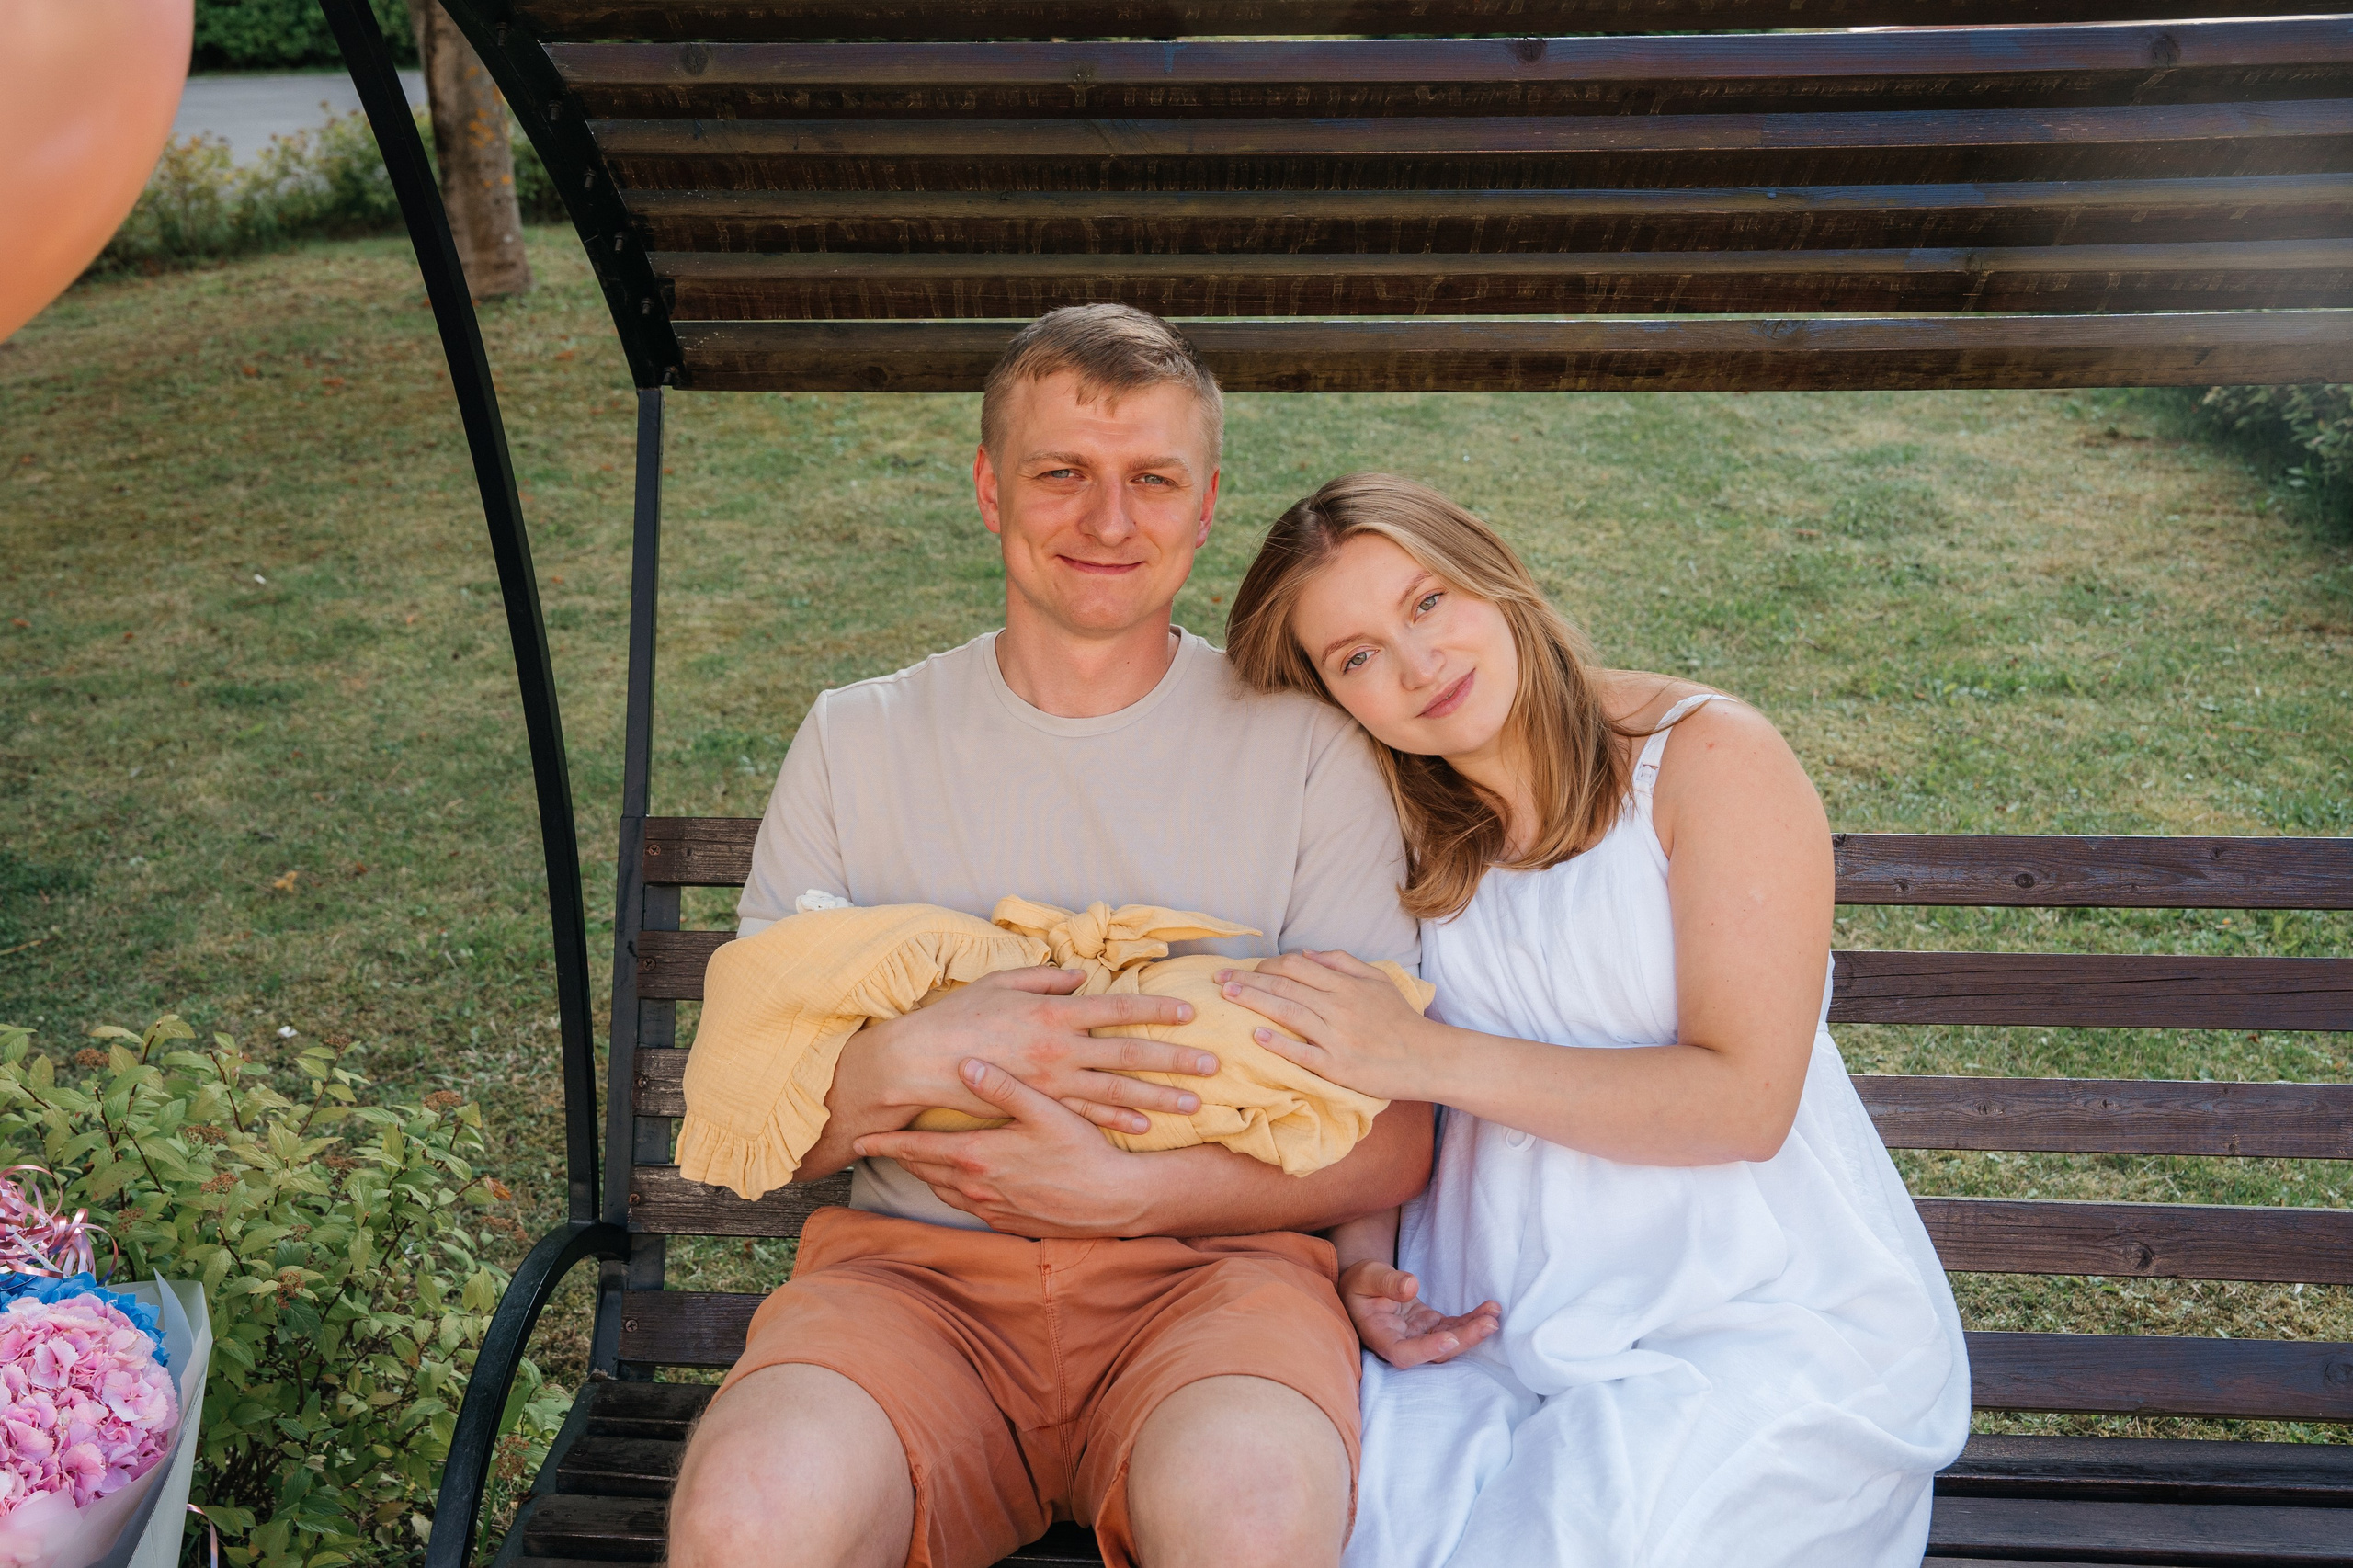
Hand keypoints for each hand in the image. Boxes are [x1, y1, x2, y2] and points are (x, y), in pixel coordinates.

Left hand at [852, 1057, 1159, 1237]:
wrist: (1112, 1201)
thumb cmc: (1082, 1151)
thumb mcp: (1045, 1110)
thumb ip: (1003, 1086)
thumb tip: (965, 1064)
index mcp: (977, 1156)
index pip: (916, 1150)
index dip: (885, 1144)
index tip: (859, 1140)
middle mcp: (975, 1187)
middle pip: (923, 1172)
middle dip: (900, 1159)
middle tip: (879, 1148)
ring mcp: (989, 1209)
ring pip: (942, 1192)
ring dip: (926, 1176)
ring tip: (914, 1161)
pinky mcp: (1006, 1223)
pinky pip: (966, 1207)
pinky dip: (953, 1192)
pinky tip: (958, 1182)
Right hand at [858, 967, 1218, 1133]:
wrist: (920, 1061)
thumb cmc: (960, 1015)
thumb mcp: (1002, 982)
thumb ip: (1046, 977)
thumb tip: (1081, 976)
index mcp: (1055, 1010)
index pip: (1119, 1008)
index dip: (1156, 1009)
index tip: (1190, 1011)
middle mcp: (1062, 1047)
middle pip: (1130, 1054)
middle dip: (1174, 1059)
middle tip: (1213, 1064)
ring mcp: (1052, 1082)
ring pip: (1117, 1092)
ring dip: (1158, 1098)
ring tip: (1194, 1103)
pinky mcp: (1039, 1108)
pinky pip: (1086, 1117)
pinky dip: (1117, 1123)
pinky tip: (1144, 1127)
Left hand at [1215, 950, 1434, 1101]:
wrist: (1427, 1057)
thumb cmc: (1400, 1019)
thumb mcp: (1377, 979)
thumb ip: (1342, 963)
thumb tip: (1306, 954)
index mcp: (1345, 985)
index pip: (1296, 966)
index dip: (1264, 965)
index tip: (1241, 969)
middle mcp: (1339, 1006)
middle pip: (1285, 986)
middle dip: (1247, 981)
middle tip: (1219, 980)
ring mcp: (1338, 1037)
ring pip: (1288, 1013)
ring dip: (1254, 1002)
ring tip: (1228, 998)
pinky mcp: (1339, 1066)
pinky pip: (1304, 1053)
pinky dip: (1280, 1044)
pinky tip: (1257, 1037)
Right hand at [1339, 1259, 1499, 1369]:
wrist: (1362, 1287)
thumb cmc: (1360, 1282)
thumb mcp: (1367, 1276)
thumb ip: (1386, 1281)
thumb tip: (1411, 1286)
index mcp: (1380, 1337)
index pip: (1404, 1354)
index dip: (1427, 1350)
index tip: (1450, 1339)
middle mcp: (1402, 1343)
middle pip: (1435, 1354)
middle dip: (1464, 1340)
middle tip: (1489, 1325)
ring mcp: (1418, 1337)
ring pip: (1449, 1342)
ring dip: (1473, 1331)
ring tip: (1494, 1315)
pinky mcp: (1430, 1327)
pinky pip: (1454, 1327)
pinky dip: (1472, 1320)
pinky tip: (1491, 1310)